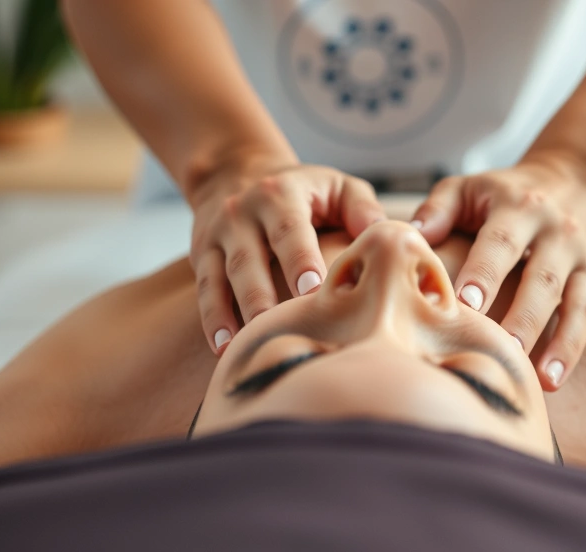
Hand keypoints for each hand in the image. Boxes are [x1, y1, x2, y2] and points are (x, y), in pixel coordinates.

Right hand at [189, 162, 384, 353]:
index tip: (312, 291)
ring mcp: (219, 235)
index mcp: (281, 195)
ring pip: (222, 277)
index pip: (290, 230)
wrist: (237, 171)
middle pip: (249, 259)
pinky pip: (206, 288)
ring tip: (242, 346)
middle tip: (278, 326)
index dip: (299, 260)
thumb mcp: (336, 186)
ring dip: (231, 314)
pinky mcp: (201, 254)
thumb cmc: (305, 191)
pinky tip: (222, 347)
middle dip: (262, 295)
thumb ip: (361, 210)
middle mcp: (244, 212)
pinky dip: (212, 319)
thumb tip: (384, 237)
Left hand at [411, 154, 585, 389]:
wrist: (578, 177)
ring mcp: (579, 254)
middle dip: (520, 315)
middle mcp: (554, 229)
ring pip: (567, 299)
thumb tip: (410, 239)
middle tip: (498, 349)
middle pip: (539, 276)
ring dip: (551, 339)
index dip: (484, 273)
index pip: (500, 243)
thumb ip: (438, 209)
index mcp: (517, 206)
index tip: (464, 304)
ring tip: (530, 376)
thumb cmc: (505, 192)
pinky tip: (551, 380)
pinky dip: (571, 348)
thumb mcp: (470, 187)